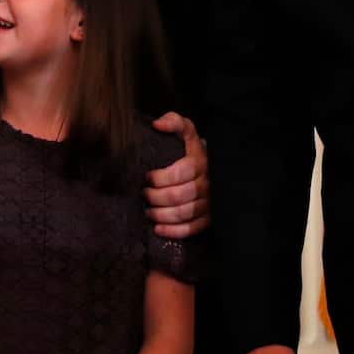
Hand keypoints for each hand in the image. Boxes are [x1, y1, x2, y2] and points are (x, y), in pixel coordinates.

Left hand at [145, 112, 208, 238]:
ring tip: (147, 210)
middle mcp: (208, 183)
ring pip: (185, 213)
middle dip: (156, 197)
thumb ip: (173, 122)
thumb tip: (158, 124)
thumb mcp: (184, 131)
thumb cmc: (188, 149)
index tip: (147, 177)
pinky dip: (173, 231)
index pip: (183, 172)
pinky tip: (158, 228)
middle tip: (143, 194)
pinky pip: (192, 228)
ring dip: (161, 215)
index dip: (161, 177)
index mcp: (201, 161)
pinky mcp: (208, 218)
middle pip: (180, 195)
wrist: (208, 166)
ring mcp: (209, 202)